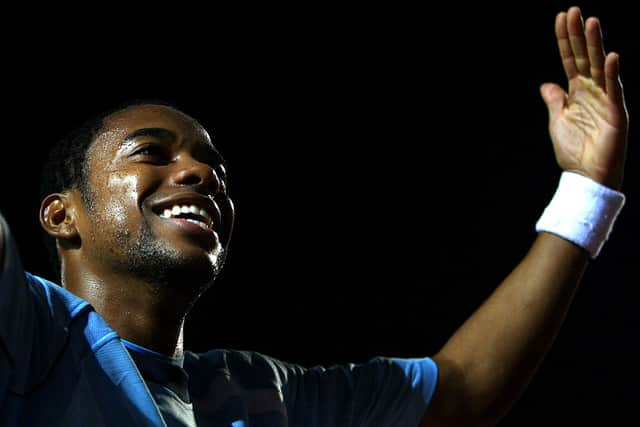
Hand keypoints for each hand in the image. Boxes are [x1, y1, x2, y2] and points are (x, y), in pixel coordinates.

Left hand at [541, 6, 627, 189]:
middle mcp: (592, 91)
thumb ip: (555, 101)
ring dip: (595, 45)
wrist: (586, 176)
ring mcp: (605, 100)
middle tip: (575, 10)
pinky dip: (611, 74)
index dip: (565, 40)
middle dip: (579, 35)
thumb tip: (547, 83)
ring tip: (592, 22)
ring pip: (599, 67)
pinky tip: (608, 57)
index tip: (561, 18)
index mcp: (577, 93)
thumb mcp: (557, 121)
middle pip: (584, 57)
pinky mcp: (616, 114)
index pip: (569, 60)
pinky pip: (614, 91)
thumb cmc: (574, 151)